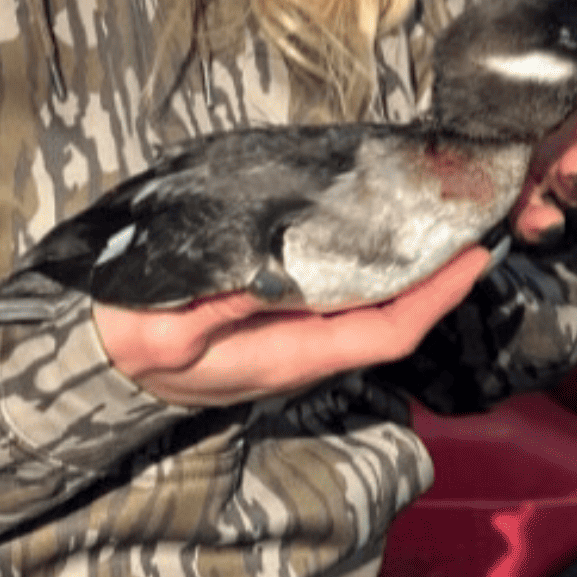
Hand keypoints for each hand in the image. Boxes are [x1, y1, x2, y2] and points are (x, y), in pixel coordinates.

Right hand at [95, 243, 493, 407]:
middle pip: (390, 316)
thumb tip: (267, 279)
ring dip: (406, 266)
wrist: (102, 361)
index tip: (475, 256)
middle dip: (435, 276)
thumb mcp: (161, 332)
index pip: (385, 332)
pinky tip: (371, 226)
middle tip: (470, 220)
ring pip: (368, 303)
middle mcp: (302, 350)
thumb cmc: (130, 345)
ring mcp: (291, 335)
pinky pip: (339, 292)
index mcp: (287, 355)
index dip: (436, 298)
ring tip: (434, 215)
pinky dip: (367, 261)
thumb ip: (214, 309)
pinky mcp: (275, 317)